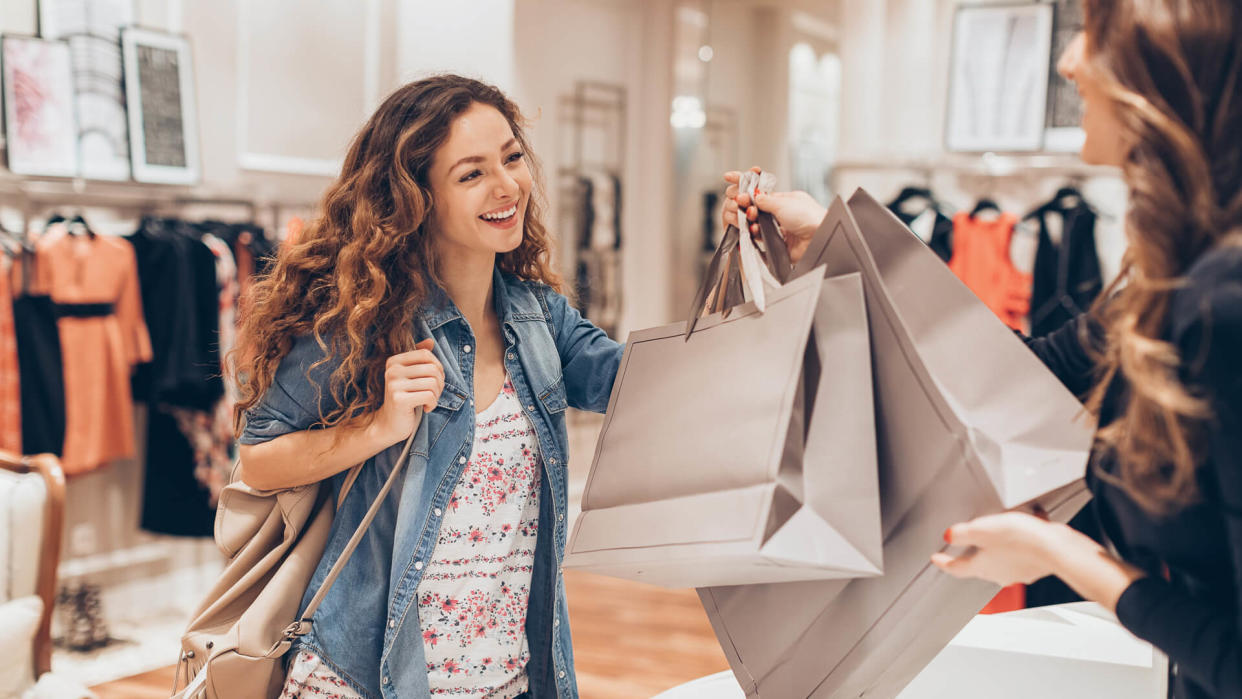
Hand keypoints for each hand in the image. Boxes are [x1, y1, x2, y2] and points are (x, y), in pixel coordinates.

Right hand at [372, 339, 444, 442]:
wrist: (388, 424)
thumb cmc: (405, 399)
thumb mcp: (411, 376)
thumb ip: (419, 358)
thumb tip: (431, 341)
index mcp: (394, 361)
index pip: (426, 354)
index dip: (437, 367)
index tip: (434, 380)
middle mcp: (392, 370)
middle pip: (432, 369)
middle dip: (440, 383)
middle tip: (433, 394)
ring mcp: (394, 385)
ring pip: (433, 383)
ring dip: (436, 395)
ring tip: (428, 401)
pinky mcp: (399, 400)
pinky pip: (429, 396)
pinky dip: (432, 404)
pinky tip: (425, 408)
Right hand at [722, 167, 825, 265]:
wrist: (819, 238)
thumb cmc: (810, 218)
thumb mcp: (784, 202)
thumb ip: (765, 199)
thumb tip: (753, 195)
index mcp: (785, 200)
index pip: (761, 192)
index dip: (745, 185)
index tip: (729, 178)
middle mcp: (781, 214)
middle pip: (755, 208)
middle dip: (745, 205)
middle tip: (740, 202)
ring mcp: (779, 229)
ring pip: (755, 223)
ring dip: (749, 220)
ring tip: (750, 217)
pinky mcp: (777, 244)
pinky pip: (759, 238)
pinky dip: (755, 234)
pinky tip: (755, 230)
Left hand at [930, 512, 1065, 586]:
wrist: (1058, 549)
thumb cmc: (1022, 541)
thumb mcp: (983, 530)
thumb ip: (962, 533)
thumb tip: (948, 536)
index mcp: (983, 568)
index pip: (956, 568)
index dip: (943, 562)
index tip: (936, 559)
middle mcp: (1000, 574)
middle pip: (980, 565)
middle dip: (972, 553)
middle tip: (965, 543)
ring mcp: (1019, 571)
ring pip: (1002, 559)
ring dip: (998, 546)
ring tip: (997, 530)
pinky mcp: (1036, 564)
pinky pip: (1022, 551)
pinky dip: (1020, 541)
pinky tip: (1024, 526)